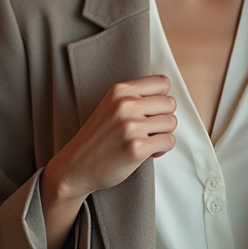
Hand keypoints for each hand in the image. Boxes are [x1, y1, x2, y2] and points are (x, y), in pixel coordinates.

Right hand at [43, 75, 177, 201]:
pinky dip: (162, 148)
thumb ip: (135, 98)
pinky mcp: (136, 148)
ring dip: (164, 134)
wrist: (76, 166)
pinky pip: (169, 141)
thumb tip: (167, 98)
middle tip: (151, 129)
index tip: (153, 110)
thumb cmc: (96, 139)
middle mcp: (125, 105)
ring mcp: (130, 126)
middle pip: (170, 103)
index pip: (162, 82)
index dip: (162, 98)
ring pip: (171, 122)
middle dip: (164, 118)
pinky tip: (148, 151)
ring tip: (148, 140)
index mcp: (119, 91)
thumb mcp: (110, 106)